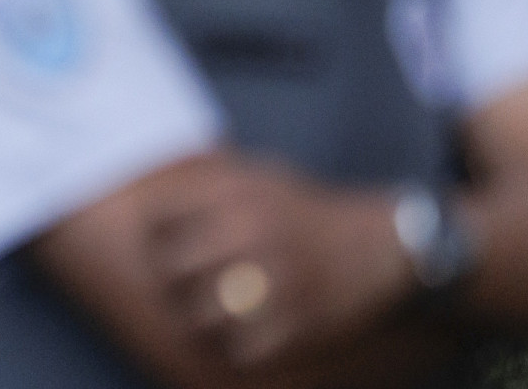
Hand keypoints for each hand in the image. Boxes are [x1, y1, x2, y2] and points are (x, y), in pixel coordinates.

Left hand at [146, 160, 415, 369]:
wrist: (385, 246)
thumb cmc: (306, 212)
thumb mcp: (258, 176)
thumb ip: (206, 183)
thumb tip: (142, 199)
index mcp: (234, 193)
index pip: (156, 221)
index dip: (157, 238)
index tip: (171, 246)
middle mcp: (249, 233)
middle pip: (169, 271)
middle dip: (175, 283)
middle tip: (190, 286)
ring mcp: (273, 281)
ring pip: (196, 319)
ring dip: (201, 321)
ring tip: (217, 313)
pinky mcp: (295, 326)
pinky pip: (237, 350)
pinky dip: (239, 348)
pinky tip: (252, 332)